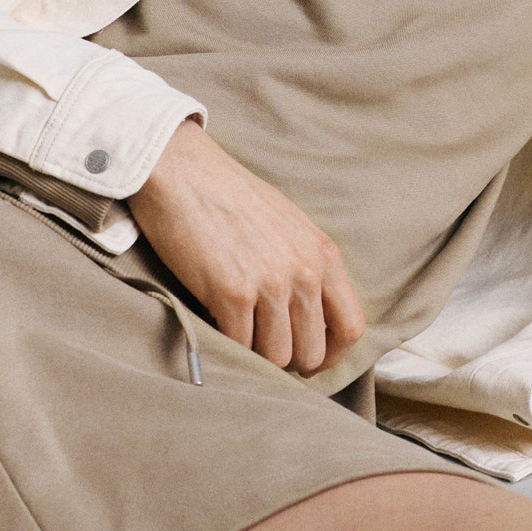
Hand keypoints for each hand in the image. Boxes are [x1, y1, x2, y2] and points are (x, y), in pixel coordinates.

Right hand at [129, 118, 363, 374]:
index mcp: (322, 254)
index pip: (351, 327)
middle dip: (288, 360)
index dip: (331, 354)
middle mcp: (303, 271)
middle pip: (311, 352)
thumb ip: (305, 265)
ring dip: (255, 355)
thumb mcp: (287, 224)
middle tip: (262, 349)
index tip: (309, 359)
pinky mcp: (232, 293)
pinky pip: (240, 345)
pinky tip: (215, 323)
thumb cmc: (227, 196)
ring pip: (275, 356)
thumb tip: (306, 315)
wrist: (180, 170)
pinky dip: (227, 344)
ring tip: (236, 334)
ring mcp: (270, 283)